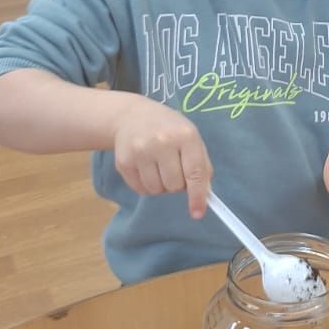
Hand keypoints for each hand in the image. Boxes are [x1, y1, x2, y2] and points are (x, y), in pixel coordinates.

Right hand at [112, 94, 211, 216]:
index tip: (197, 213)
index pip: (195, 173)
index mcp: (185, 135)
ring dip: (161, 186)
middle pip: (175, 186)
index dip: (197, 196)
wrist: (132, 116)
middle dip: (177, 184)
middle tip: (172, 167)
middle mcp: (162, 142)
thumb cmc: (169, 130)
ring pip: (157, 190)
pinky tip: (146, 167)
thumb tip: (204, 196)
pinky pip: (141, 190)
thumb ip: (201, 167)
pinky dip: (146, 185)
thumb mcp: (191, 139)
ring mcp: (140, 151)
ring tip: (158, 166)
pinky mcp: (123, 162)